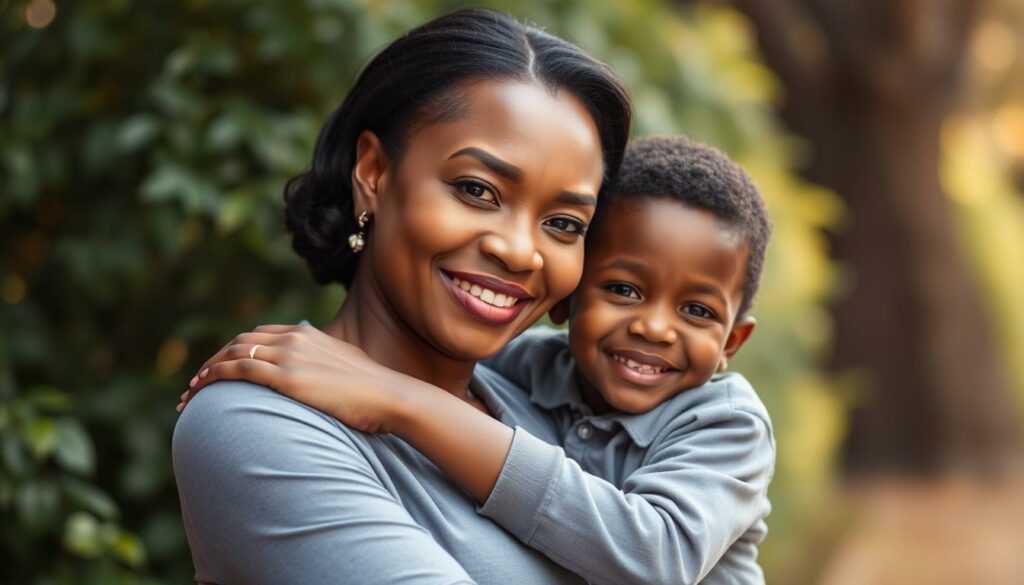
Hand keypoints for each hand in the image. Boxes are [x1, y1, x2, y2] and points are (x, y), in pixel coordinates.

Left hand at [177, 324, 416, 433]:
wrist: (391, 396)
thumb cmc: (374, 392)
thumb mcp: (346, 370)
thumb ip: (326, 367)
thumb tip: (320, 380)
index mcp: (308, 334)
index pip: (259, 335)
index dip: (234, 351)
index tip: (220, 368)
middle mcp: (295, 338)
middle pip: (240, 342)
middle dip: (213, 360)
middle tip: (196, 382)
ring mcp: (290, 356)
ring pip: (232, 354)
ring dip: (205, 371)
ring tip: (189, 393)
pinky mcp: (287, 377)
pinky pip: (238, 371)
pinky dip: (213, 377)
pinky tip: (200, 390)